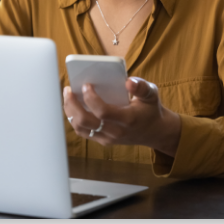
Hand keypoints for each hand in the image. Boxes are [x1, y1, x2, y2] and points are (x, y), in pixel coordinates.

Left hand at [63, 77, 180, 154]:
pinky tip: (73, 106)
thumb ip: (141, 86)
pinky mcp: (104, 141)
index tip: (86, 85)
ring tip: (68, 96)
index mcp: (128, 119)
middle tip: (68, 90)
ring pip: (81, 128)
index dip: (91, 98)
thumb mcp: (152, 94)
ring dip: (70, 112)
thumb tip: (128, 81)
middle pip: (86, 122)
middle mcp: (116, 132)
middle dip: (73, 105)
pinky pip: (84, 132)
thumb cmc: (151, 109)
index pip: (103, 112)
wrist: (156, 132)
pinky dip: (74, 119)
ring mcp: (109, 139)